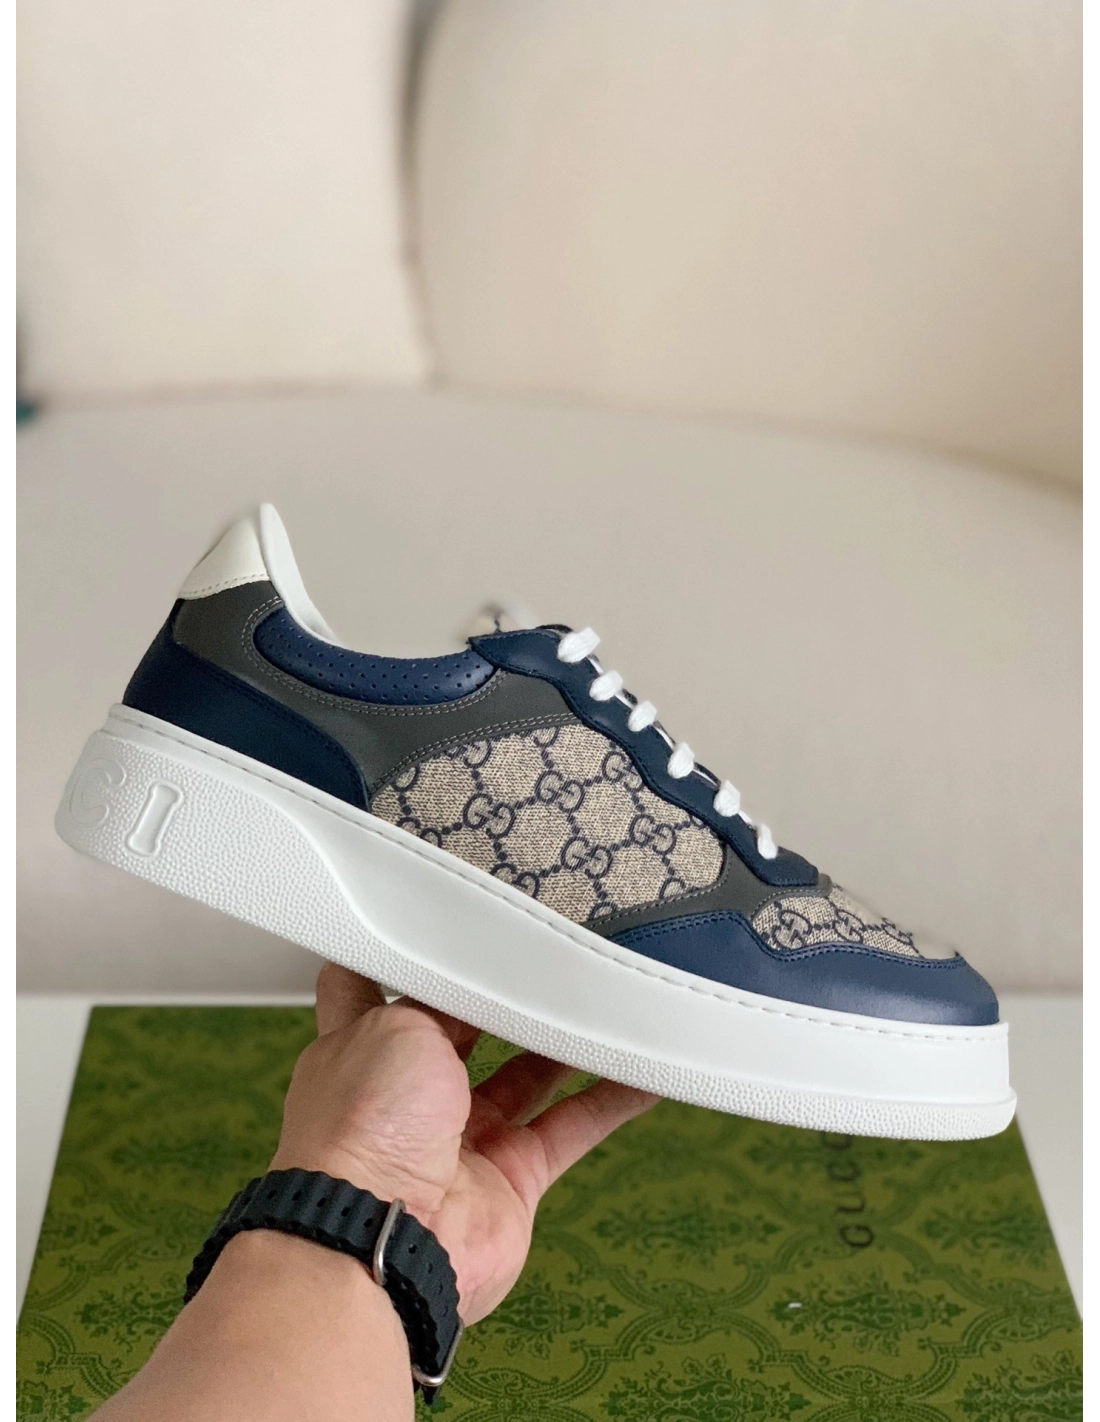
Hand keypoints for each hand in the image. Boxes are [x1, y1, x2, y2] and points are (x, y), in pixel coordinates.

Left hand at [271, 964, 658, 1323]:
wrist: (382, 1235)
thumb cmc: (365, 1125)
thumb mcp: (398, 1023)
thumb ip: (445, 998)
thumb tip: (479, 982)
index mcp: (362, 1048)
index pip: (379, 989)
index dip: (408, 957)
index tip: (445, 923)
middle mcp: (409, 1094)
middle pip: (465, 1031)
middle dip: (500, 997)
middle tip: (547, 954)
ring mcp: (461, 1139)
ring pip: (527, 1076)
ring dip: (564, 1041)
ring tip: (605, 996)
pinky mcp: (510, 1178)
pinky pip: (569, 1128)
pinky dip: (609, 1101)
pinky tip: (643, 1072)